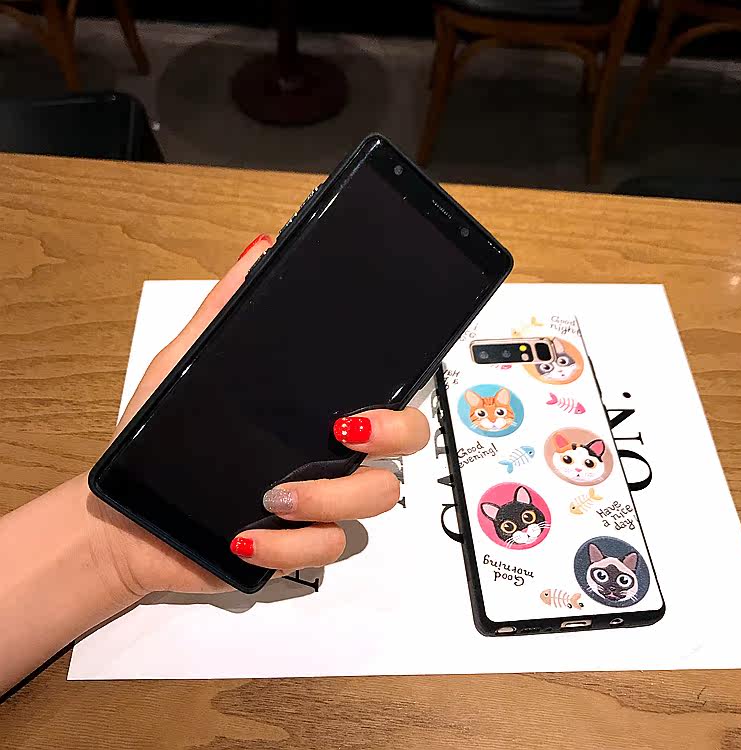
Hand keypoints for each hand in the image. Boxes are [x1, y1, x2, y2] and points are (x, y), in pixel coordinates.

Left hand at [84, 235, 429, 603]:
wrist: (131, 518)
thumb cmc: (164, 443)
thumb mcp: (186, 365)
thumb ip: (224, 310)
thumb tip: (259, 252)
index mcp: (313, 414)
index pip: (385, 397)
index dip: (397, 401)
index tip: (362, 403)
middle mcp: (327, 456)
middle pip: (405, 446)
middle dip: (391, 436)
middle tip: (342, 434)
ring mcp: (320, 504)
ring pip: (375, 499)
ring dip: (328, 500)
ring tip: (271, 496)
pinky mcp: (299, 547)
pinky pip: (326, 549)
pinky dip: (288, 547)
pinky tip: (246, 536)